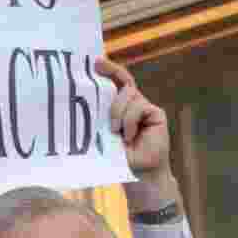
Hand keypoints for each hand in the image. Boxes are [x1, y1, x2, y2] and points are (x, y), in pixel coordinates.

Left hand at [95, 58, 180, 212]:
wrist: (140, 176)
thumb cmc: (119, 159)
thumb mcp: (104, 137)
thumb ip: (99, 121)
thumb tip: (80, 106)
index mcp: (120, 108)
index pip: (115, 84)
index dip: (108, 70)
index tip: (93, 61)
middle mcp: (134, 105)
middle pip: (122, 83)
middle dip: (110, 72)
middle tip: (96, 67)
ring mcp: (146, 108)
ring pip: (129, 95)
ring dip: (117, 112)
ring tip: (114, 132)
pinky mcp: (156, 114)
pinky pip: (139, 107)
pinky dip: (130, 121)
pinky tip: (129, 136)